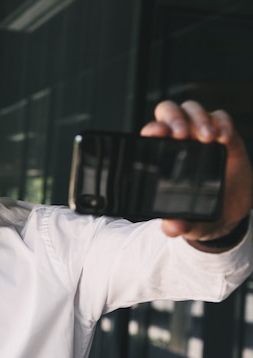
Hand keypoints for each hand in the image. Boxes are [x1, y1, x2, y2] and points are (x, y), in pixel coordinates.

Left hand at [140, 100, 251, 247]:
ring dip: (198, 118)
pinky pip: (221, 118)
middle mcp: (179, 142)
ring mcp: (201, 136)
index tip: (156, 133)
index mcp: (161, 157)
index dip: (152, 128)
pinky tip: (224, 138)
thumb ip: (178, 225)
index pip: (151, 133)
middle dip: (174, 116)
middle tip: (181, 133)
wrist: (227, 216)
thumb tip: (172, 227)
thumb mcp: (187, 223)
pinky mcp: (226, 138)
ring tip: (207, 138)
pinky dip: (222, 122)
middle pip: (169, 111)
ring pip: (193, 109)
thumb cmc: (198, 214)